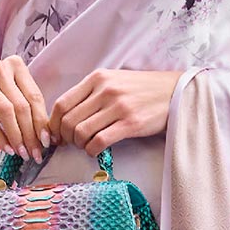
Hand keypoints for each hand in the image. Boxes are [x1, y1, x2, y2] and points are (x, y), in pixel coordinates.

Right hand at [0, 54, 48, 158]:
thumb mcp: (9, 98)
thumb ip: (27, 110)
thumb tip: (47, 137)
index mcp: (14, 65)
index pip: (34, 96)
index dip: (42, 122)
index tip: (47, 142)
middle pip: (22, 105)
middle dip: (30, 133)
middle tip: (34, 153)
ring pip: (6, 111)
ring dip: (16, 136)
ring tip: (21, 152)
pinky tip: (5, 148)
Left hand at [45, 68, 180, 156]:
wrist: (175, 91)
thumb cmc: (143, 89)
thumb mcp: (114, 80)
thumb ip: (92, 93)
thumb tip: (68, 116)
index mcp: (97, 78)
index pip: (62, 103)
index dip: (54, 124)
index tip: (57, 134)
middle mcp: (105, 90)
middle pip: (68, 120)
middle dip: (66, 138)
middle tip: (72, 144)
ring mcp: (118, 106)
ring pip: (81, 132)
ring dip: (79, 145)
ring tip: (86, 146)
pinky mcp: (130, 123)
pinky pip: (99, 141)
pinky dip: (92, 150)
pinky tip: (96, 150)